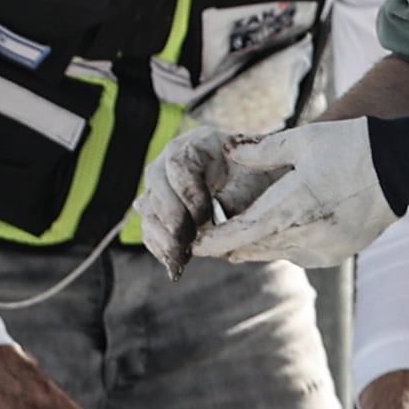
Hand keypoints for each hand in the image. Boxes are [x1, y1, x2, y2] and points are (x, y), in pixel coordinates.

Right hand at [135, 120, 249, 275]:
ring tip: (181, 258)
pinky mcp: (158, 212)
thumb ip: (236, 197)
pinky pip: (149, 229)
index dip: (187, 191)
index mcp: (197, 144)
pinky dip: (160, 248)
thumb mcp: (256, 184)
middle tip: (187, 243)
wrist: (260, 190)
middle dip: (171, 217)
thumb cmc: (261, 180)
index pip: (178, 162)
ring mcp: (161, 186)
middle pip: (156, 185)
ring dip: (162, 236)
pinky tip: (175, 264)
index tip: (205, 216)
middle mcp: (171, 161)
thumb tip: (212, 223)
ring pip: (147, 208)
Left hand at [196, 118, 405, 268]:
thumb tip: (228, 153)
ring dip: (255, 245)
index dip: (212, 242)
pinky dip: (283, 245)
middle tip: (205, 240)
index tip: (192, 246)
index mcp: (290, 208)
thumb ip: (260, 151)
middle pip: (253, 248)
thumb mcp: (302, 140)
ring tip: (233, 241)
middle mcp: (304, 235)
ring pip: (275, 252)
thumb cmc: (350, 147)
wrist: (402, 167)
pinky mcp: (337, 252)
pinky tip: (278, 233)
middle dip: (229, 244)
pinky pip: (299, 254)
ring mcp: (323, 248)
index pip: (239, 234)